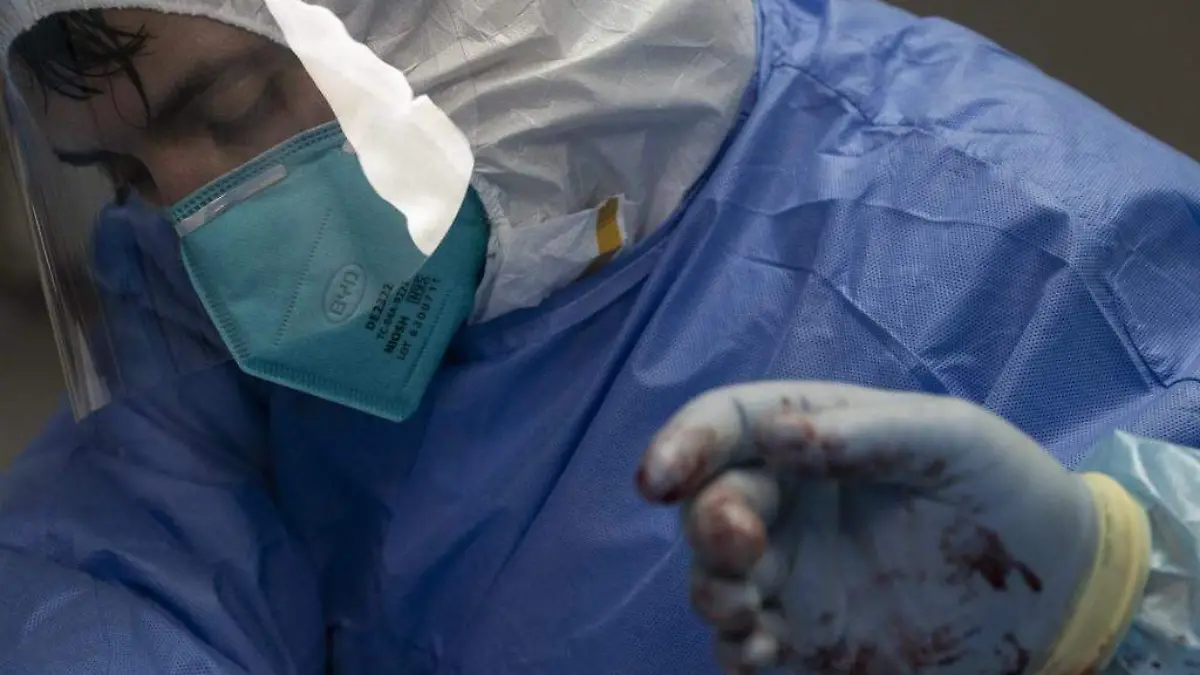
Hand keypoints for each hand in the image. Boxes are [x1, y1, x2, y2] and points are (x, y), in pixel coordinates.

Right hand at [636, 382, 1149, 674]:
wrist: (1059, 591)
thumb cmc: (1007, 490)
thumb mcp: (951, 438)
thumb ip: (863, 432)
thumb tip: (775, 436)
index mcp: (815, 437)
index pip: (728, 426)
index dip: (684, 443)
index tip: (658, 478)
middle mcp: (790, 501)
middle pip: (708, 501)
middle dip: (706, 522)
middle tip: (740, 545)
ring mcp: (793, 571)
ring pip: (711, 575)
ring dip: (709, 588)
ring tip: (744, 609)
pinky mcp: (806, 636)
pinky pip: (742, 642)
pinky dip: (734, 647)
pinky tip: (760, 649)